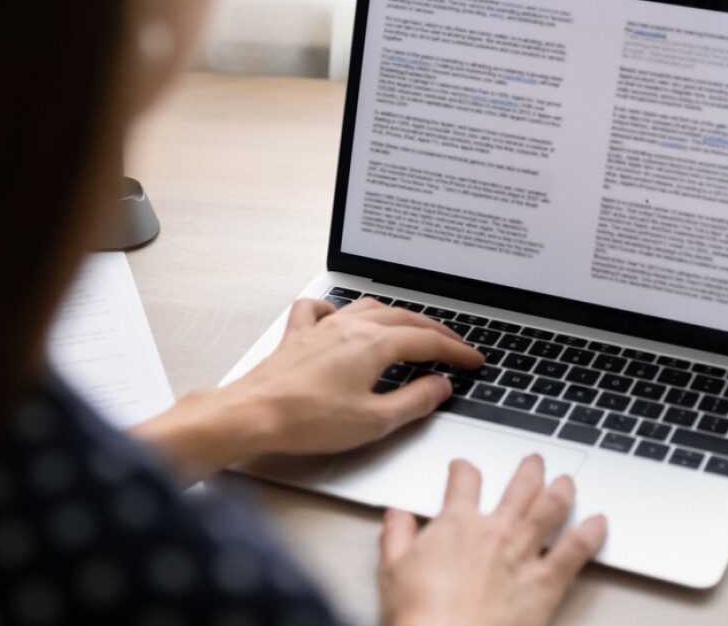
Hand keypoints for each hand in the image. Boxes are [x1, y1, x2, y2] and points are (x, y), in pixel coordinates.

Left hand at [228, 297, 482, 454]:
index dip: (456, 351)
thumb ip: (415, 401)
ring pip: (369, 308)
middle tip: (455, 346)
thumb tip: (440, 386)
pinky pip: (322, 309)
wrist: (254, 414)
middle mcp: (350, 327)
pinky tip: (341, 317)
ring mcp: (322, 327)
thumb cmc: (307, 420)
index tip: (474, 361)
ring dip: (398, 316)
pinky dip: (339, 309)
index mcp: (373, 344)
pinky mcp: (298, 336)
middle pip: (405, 319)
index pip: (427, 342)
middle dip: (436, 332)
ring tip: (412, 329)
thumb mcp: (375, 420)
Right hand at [378, 455, 607, 625]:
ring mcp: (523, 554)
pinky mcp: (546, 582)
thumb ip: (396, 537)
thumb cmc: (421, 615)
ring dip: (562, 489)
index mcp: (456, 524)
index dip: (463, 470)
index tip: (463, 469)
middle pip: (519, 486)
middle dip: (529, 470)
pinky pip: (576, 550)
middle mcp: (495, 531)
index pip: (463, 481)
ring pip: (551, 507)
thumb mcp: (392, 570)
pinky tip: (600, 523)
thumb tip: (396, 516)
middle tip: (535, 462)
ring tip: (567, 480)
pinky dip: (591, 533)